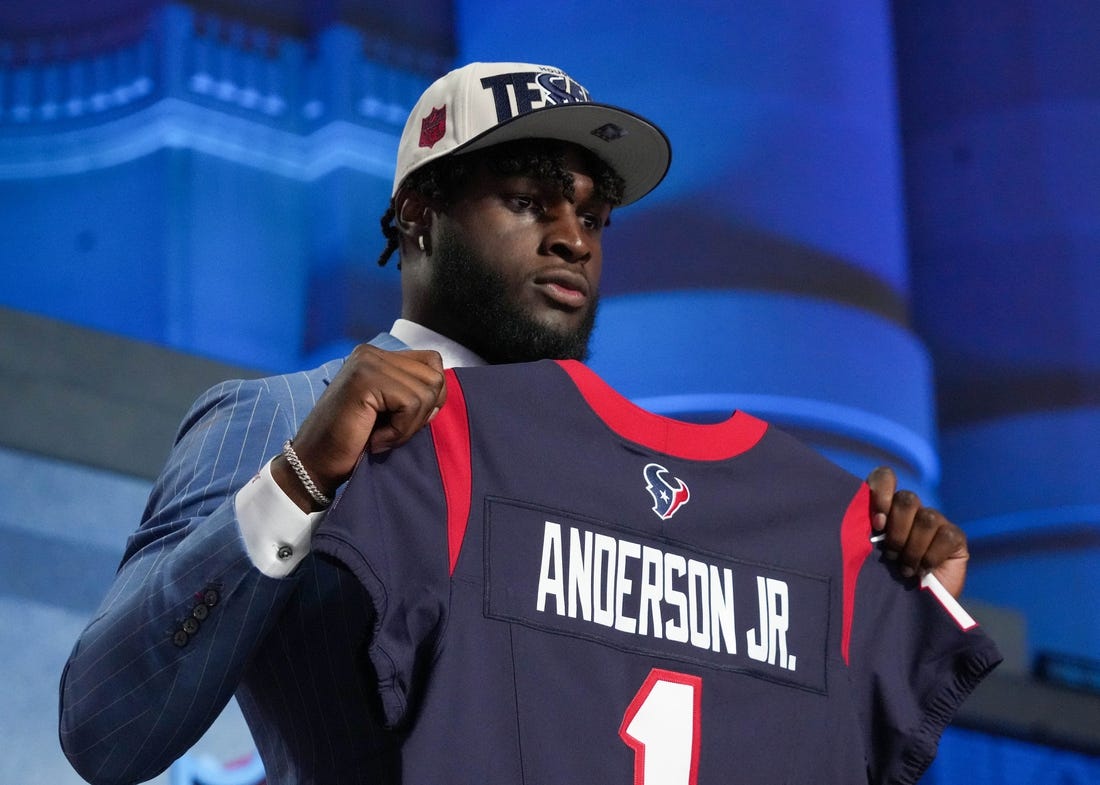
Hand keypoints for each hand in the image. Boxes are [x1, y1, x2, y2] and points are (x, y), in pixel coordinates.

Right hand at [272, 345, 446, 511]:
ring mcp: (367, 363)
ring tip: (380, 436)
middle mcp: (371, 352)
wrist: (315, 466)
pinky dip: (400, 431)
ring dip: (409, 426)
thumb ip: (413, 391)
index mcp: (378, 356)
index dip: (432, 397)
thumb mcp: (390, 411)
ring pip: (427, 391)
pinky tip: (375, 439)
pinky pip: (411, 404)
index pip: (433, 363)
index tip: (405, 422)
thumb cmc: (354, 443)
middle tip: (391, 431)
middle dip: (423, 413)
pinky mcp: (365, 379)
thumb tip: (445, 387)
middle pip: (435, 376)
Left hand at [866, 466, 968, 597]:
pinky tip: (924, 570)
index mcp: (886, 507)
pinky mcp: (955, 537)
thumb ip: (859, 533)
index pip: (884, 477)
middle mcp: (912, 510)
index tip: (877, 523)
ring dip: (913, 548)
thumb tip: (850, 519)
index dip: (881, 493)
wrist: (911, 609)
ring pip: (927, 518)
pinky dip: (931, 556)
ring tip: (905, 568)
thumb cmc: (882, 581)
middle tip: (890, 553)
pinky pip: (945, 535)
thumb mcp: (864, 555)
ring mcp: (935, 522)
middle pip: (907, 499)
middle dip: (897, 530)